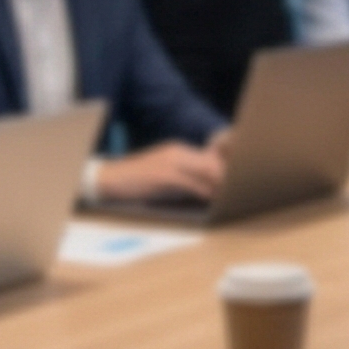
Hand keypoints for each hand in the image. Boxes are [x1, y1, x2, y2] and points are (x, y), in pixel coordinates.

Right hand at [96, 141, 225, 202]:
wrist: (111, 177)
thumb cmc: (138, 180)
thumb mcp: (164, 173)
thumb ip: (184, 176)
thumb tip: (207, 188)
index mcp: (178, 150)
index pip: (210, 156)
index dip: (224, 169)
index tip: (235, 180)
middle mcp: (177, 151)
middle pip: (212, 161)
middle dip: (226, 176)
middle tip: (237, 190)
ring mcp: (170, 162)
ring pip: (204, 169)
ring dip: (218, 184)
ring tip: (227, 195)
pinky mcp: (163, 175)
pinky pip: (189, 182)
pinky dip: (202, 190)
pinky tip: (209, 199)